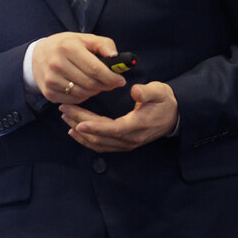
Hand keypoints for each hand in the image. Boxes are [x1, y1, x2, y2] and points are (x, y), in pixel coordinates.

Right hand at [32, 32, 126, 103]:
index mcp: (68, 47)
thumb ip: (103, 45)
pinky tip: (84, 88)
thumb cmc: (65, 46)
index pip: (95, 68)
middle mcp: (57, 64)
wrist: (37, 56)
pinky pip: (73, 100)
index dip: (111, 77)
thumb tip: (116, 57)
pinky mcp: (49, 92)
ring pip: (83, 93)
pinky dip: (83, 96)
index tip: (121, 80)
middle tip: (112, 83)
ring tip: (97, 84)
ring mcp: (51, 80)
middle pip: (90, 83)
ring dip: (95, 91)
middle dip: (105, 85)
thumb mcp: (84, 39)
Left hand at [59, 81, 178, 152]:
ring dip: (80, 133)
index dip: (95, 127)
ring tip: (65, 118)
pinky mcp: (123, 144)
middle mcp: (130, 139)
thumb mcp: (160, 92)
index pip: (113, 129)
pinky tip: (74, 132)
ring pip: (98, 143)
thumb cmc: (164, 102)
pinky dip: (86, 140)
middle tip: (64, 109)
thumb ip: (148, 92)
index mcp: (137, 125)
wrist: (173, 116)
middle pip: (101, 136)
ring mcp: (126, 144)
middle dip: (80, 123)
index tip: (79, 122)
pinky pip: (101, 146)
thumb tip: (135, 91)